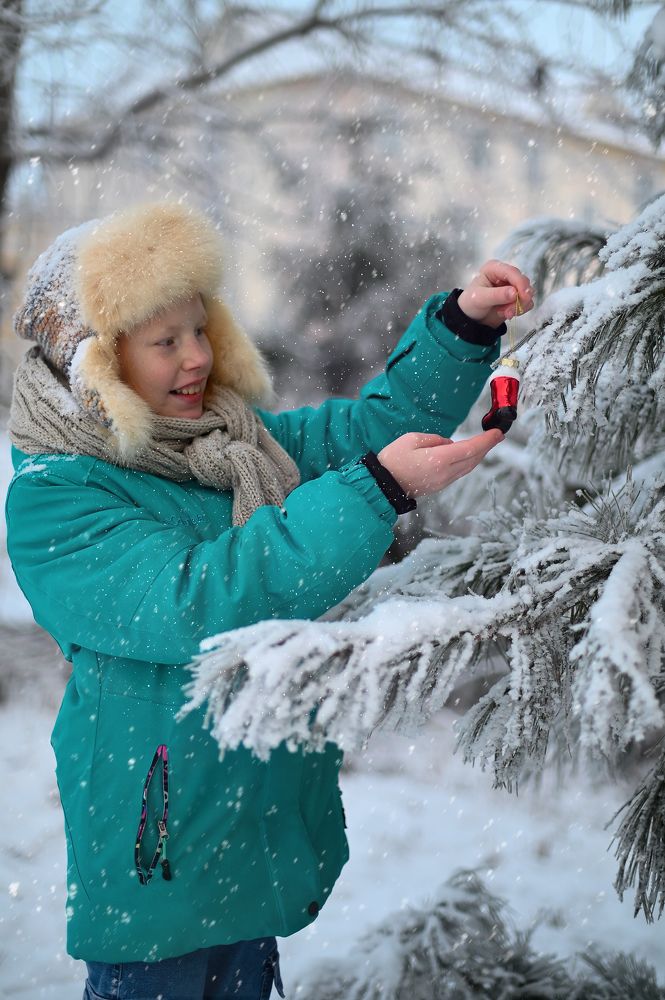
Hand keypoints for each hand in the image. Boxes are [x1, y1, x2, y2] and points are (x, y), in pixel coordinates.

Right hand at [377, 430, 502, 497]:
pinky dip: (467, 462)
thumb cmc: (392, 460)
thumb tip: (448, 443)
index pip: (470, 449)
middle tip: (497, 436)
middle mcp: (445, 473)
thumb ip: (434, 439)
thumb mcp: (411, 439)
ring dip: (478, 455)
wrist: (382, 486)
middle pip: (473, 460)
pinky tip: (467, 455)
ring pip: (467, 468)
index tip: (498, 433)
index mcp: (439, 459)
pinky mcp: (438, 485)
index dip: (486, 441)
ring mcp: (442, 482)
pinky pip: (458, 472)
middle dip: (486, 447)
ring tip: (485, 444)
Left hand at [457, 260, 533, 328]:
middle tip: (509, 311)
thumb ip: (497, 295)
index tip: (524, 296)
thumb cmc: (470, 304)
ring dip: (518, 306)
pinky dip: (519, 310)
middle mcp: (505, 275)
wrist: (470, 318)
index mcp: (494, 269)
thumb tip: (514, 292)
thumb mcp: (480, 298)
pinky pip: (526, 303)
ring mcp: (511, 286)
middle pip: (522, 282)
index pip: (512, 272)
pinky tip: (506, 314)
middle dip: (518, 298)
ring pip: (526, 294)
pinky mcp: (516, 298)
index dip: (520, 283)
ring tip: (505, 313)